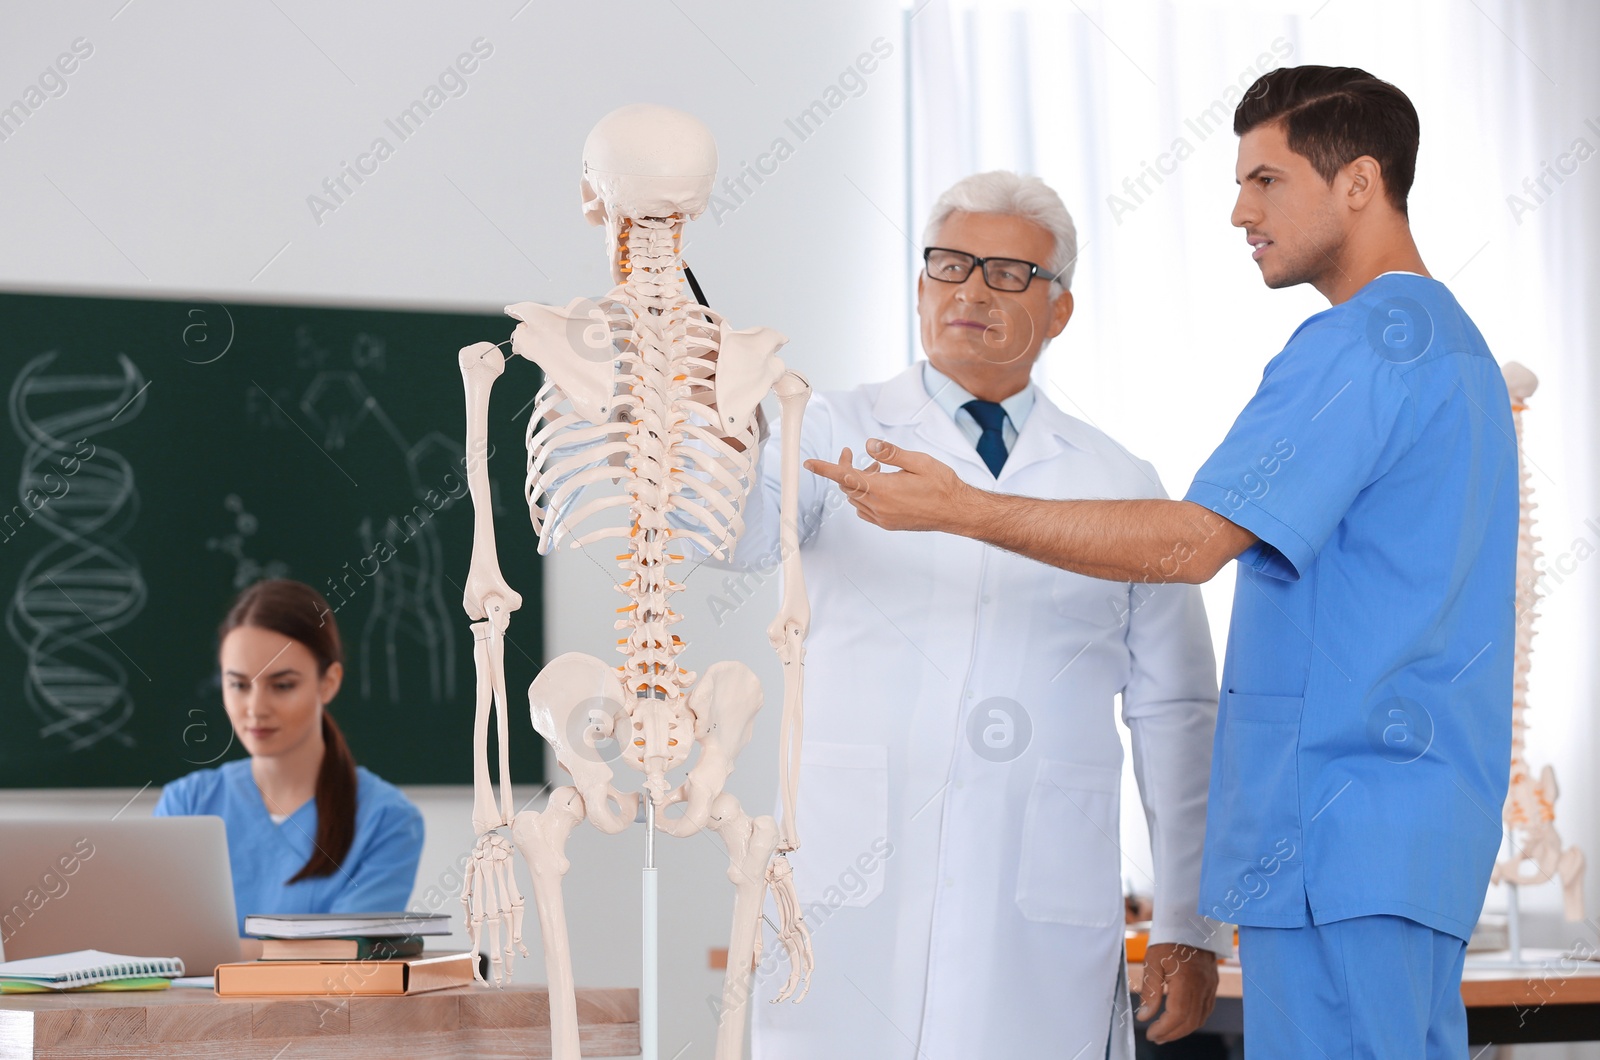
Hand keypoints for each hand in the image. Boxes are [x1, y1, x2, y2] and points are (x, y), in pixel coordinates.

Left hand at [803, 439, 972, 532]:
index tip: (809, 463)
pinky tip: (880, 486)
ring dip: (857, 481)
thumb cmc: (942, 485)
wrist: (957, 512)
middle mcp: (879, 506)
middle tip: (851, 453)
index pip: (845, 476)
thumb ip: (891, 453)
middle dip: (845, 468)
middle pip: (847, 486)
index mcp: (883, 489)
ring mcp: (883, 518)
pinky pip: (865, 510)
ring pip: (855, 498)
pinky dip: (864, 495)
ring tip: (875, 468)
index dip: (825, 469)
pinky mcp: (889, 524)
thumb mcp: (918, 461)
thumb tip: (869, 446)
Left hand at [1138, 942, 1218, 1043]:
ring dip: (1183, 1029)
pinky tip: (1182, 1020)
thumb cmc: (1168, 938)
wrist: (1190, 920)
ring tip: (1166, 1033)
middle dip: (1172, 1033)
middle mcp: (1202, 986)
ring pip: (1200, 1017)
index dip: (1164, 1029)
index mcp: (1187, 981)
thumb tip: (1144, 1017)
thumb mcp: (1153, 962)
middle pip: (1191, 1021)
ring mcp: (1210, 985)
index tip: (1151, 1033)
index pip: (1178, 1015)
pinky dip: (1194, 1019)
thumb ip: (1150, 991)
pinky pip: (1206, 1008)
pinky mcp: (1212, 982)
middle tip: (1156, 1037)